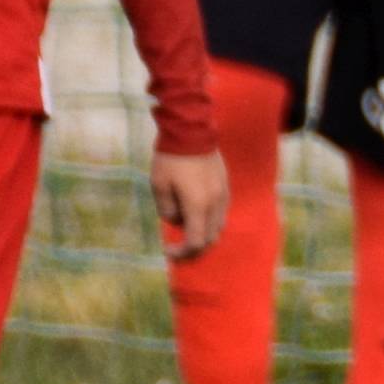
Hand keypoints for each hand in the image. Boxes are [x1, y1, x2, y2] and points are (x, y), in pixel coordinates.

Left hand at [153, 145, 230, 261]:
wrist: (191, 131)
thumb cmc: (170, 159)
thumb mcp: (158, 186)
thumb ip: (167, 210)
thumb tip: (176, 220)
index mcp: (198, 206)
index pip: (196, 242)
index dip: (182, 252)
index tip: (168, 251)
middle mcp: (215, 203)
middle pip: (210, 238)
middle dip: (194, 247)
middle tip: (177, 247)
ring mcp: (223, 194)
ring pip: (218, 226)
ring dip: (203, 233)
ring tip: (185, 228)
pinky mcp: (224, 185)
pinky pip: (220, 211)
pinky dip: (209, 219)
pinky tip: (194, 212)